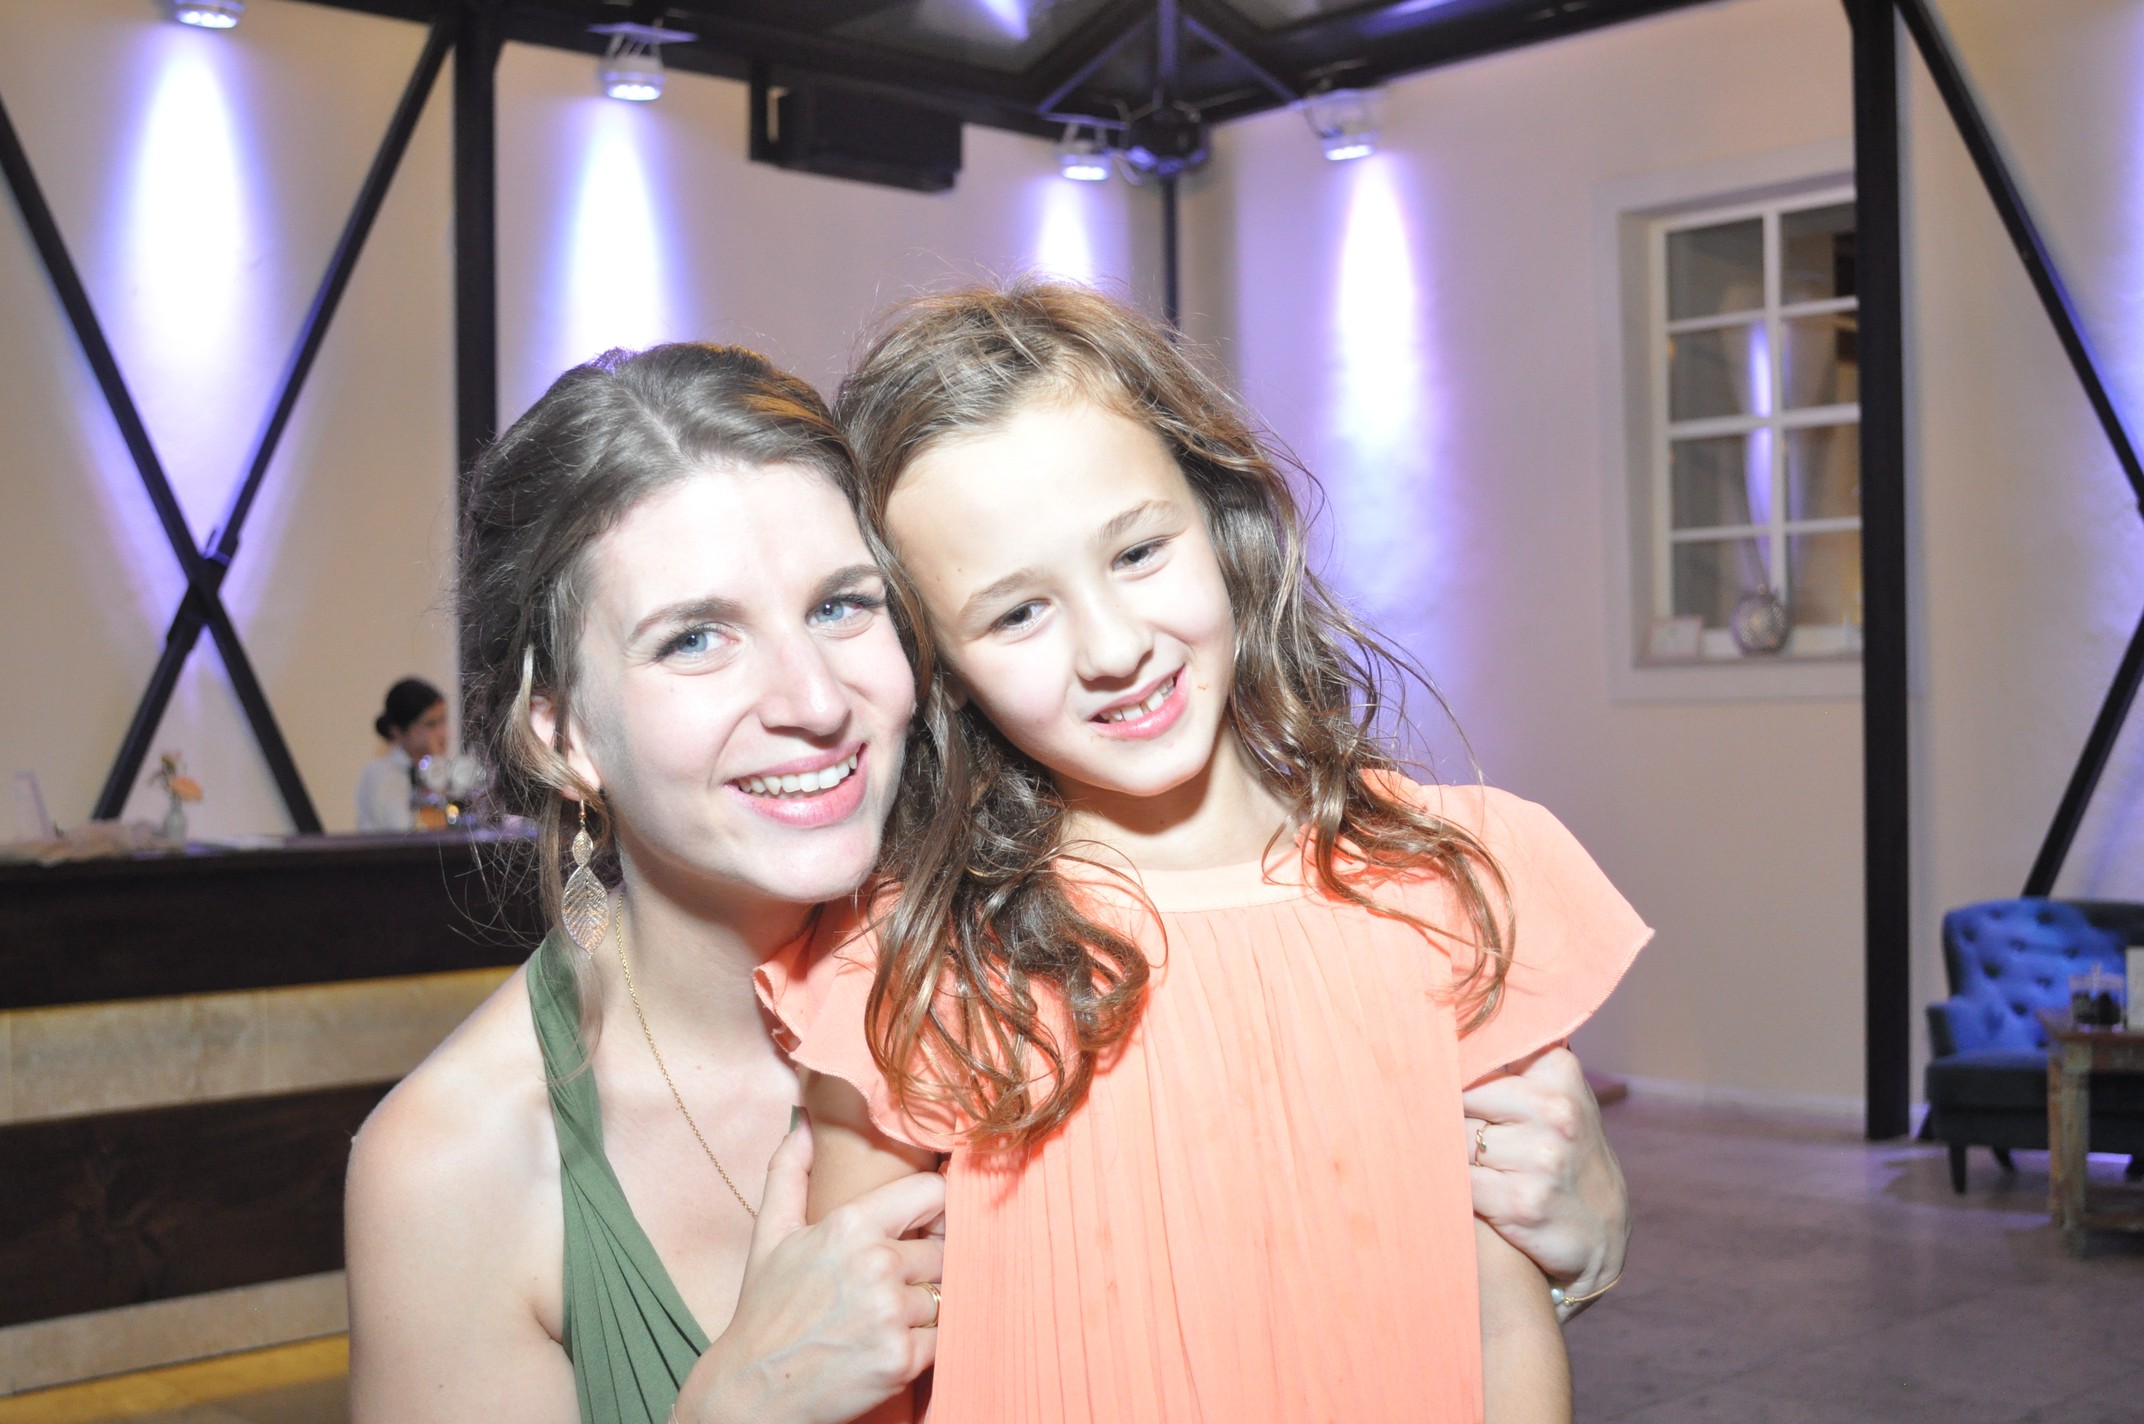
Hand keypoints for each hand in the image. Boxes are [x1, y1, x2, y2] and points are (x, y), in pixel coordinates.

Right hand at [680, 1121, 944, 1423]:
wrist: (751, 1391)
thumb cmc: (764, 1311)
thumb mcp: (770, 1234)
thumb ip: (788, 1171)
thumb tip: (803, 1122)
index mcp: (851, 1225)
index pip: (934, 1195)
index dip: (930, 1213)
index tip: (919, 1230)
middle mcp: (876, 1264)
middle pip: (944, 1250)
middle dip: (925, 1269)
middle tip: (890, 1289)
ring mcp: (890, 1313)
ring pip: (945, 1295)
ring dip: (924, 1309)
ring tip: (884, 1320)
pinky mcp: (901, 1359)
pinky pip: (943, 1338)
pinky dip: (925, 1345)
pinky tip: (887, 1347)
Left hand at [1462, 1046, 1626, 1321]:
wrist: (1600, 1235)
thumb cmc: (1562, 1152)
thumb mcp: (1556, 1094)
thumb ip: (1510, 1060)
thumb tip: (1441, 1024)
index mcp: (1559, 1071)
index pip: (1479, 1051)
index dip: (1447, 1064)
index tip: (1425, 1066)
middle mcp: (1555, 1111)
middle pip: (1459, 1096)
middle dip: (1446, 1115)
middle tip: (1447, 1128)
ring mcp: (1541, 1158)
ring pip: (1455, 1140)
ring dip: (1451, 1154)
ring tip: (1469, 1163)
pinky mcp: (1522, 1203)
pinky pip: (1460, 1182)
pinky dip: (1456, 1188)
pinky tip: (1472, 1192)